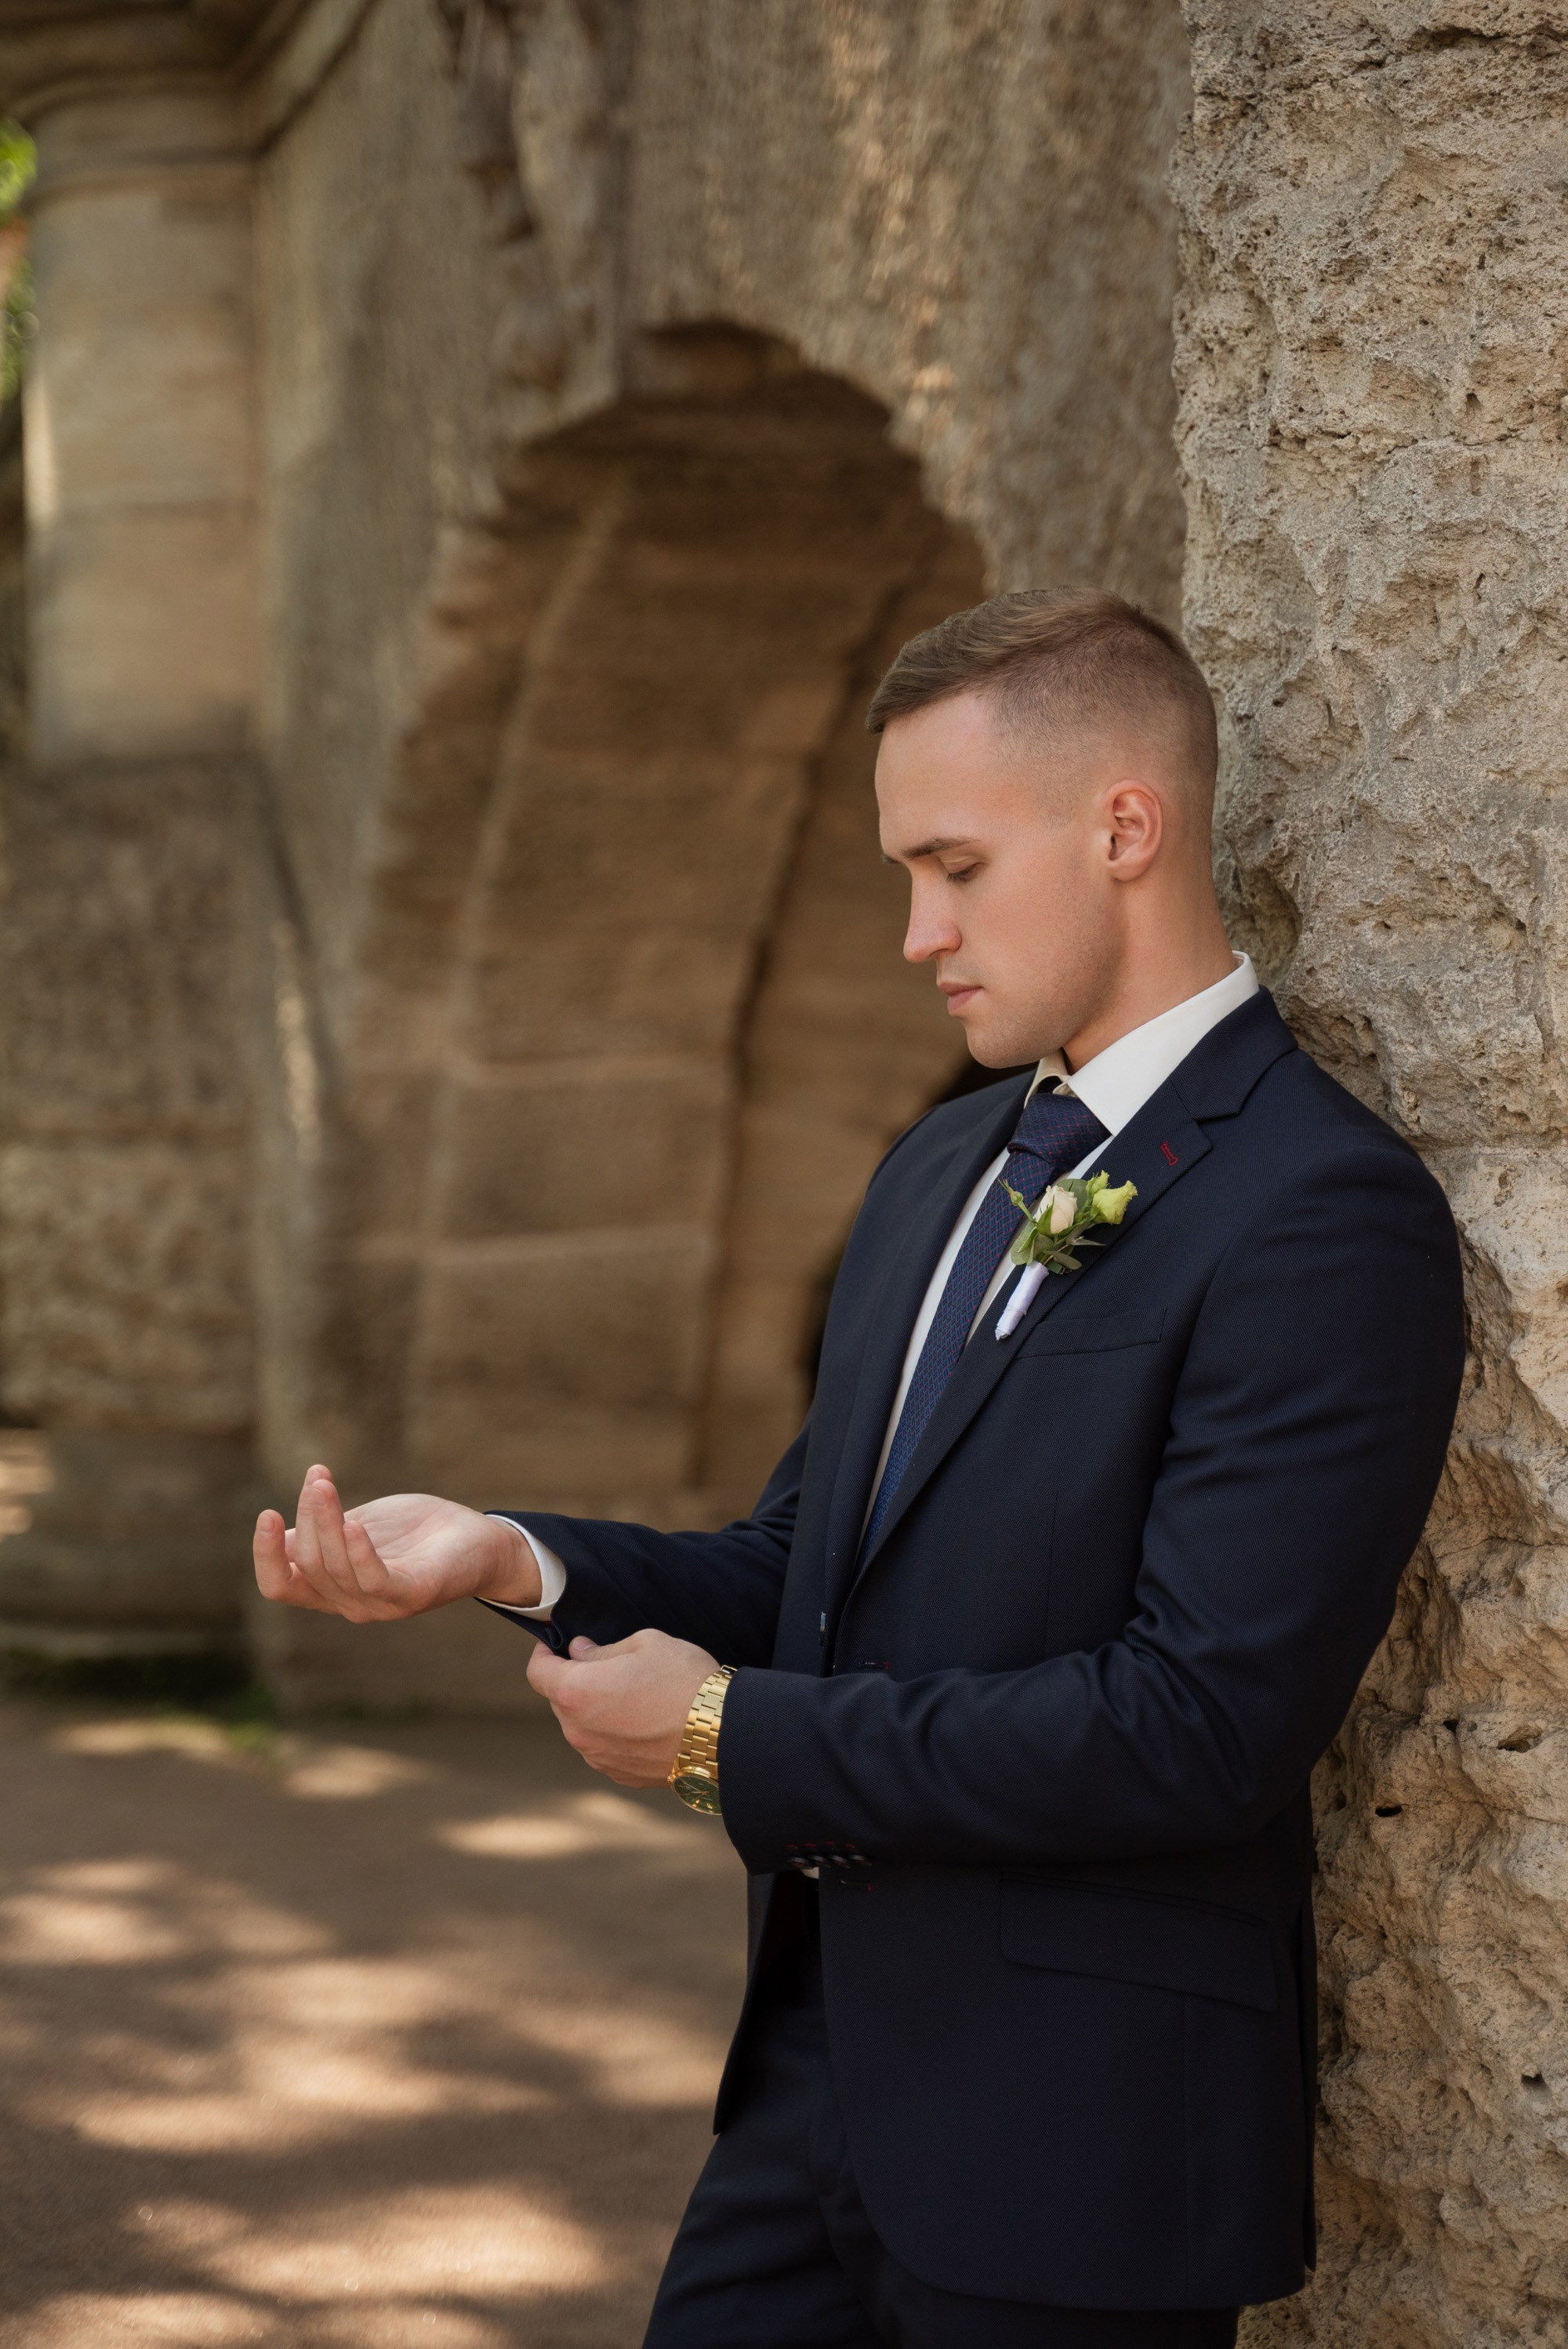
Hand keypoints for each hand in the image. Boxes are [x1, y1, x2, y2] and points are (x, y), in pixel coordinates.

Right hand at [253, 1464, 541, 1620]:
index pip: (280, 1585)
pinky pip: (375, 1580)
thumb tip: (281, 1529)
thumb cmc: (415, 1530)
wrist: (478, 1538)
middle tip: (317, 1477)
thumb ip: (323, 1531)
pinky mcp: (412, 1596)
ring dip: (326, 1521)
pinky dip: (359, 1552)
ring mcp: (380, 1604)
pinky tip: (353, 1523)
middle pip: (307, 1563)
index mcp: (331, 1587)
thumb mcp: (358, 1524)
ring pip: (335, 1568)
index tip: (266, 1513)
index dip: (265, 1554)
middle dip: (308, 1516)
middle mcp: (349, 1603)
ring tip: (323, 1484)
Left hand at [527, 1629, 717, 1786]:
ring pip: (582, 1725)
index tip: (556, 1645)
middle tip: (607, 1665)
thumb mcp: (645, 1643)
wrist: (722, 1734)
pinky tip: (643, 1721)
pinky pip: (603, 1746)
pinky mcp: (618, 1774)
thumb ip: (602, 1650)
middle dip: (574, 1680)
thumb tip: (580, 1652)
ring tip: (633, 1695)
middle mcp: (578, 1730)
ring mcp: (597, 1757)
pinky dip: (613, 1732)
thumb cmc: (684, 1681)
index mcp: (576, 1692)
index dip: (544, 1653)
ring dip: (595, 1709)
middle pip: (559, 1700)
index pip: (537, 1672)